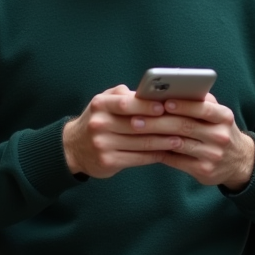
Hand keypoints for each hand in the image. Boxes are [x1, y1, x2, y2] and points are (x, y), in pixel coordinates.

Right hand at [63, 85, 185, 178]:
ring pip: (141, 143)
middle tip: (183, 124)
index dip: (147, 105)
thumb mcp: (103, 101)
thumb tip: (151, 92)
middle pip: (137, 125)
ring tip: (180, 139)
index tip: (165, 106)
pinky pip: (137, 158)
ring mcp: (102, 144)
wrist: (72, 148)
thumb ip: (123, 95)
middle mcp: (100, 124)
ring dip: (163, 142)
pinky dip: (155, 155)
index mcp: (100, 105)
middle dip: (163, 125)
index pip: (126, 104)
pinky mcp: (107, 162)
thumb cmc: (97, 120)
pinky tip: (167, 152)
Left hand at [128, 93, 254, 190]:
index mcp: (224, 117)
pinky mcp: (204, 171)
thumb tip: (172, 89)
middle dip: (159, 121)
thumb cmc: (219, 130)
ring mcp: (213, 155)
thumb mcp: (218, 114)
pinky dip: (160, 153)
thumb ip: (200, 101)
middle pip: (185, 126)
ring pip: (178, 144)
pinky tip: (146, 146)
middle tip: (136, 118)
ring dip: (155, 137)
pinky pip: (177, 161)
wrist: (240, 161)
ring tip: (137, 130)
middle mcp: (220, 136)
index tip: (163, 101)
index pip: (203, 108)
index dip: (182, 105)